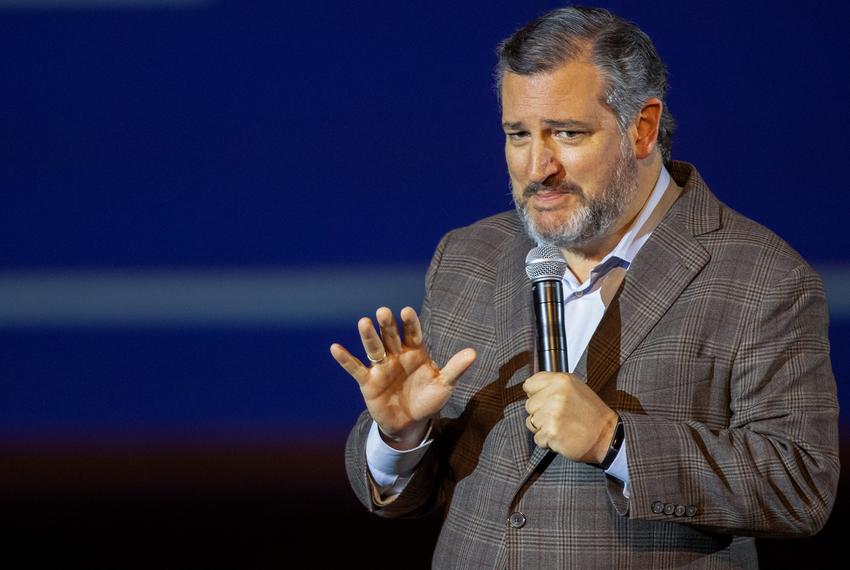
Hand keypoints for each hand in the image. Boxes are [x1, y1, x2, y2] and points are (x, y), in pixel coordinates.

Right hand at [331, 306, 475, 449]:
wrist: (410, 423)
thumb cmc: (428, 399)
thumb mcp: (444, 385)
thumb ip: (455, 368)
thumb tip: (473, 352)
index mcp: (415, 352)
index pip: (412, 333)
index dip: (410, 323)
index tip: (406, 311)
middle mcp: (396, 355)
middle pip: (390, 336)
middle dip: (387, 325)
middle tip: (384, 311)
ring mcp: (381, 367)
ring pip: (374, 348)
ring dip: (369, 336)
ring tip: (364, 322)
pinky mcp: (368, 381)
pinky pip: (356, 368)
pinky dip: (345, 359)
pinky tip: (335, 348)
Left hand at [523, 372, 617, 463]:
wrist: (607, 436)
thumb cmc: (591, 413)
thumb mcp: (575, 387)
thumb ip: (552, 384)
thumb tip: (529, 387)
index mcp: (561, 380)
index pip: (529, 384)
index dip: (536, 394)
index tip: (545, 400)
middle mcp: (555, 395)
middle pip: (529, 405)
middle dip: (540, 413)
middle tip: (558, 416)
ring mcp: (552, 414)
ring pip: (531, 422)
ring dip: (543, 428)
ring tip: (561, 426)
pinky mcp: (551, 432)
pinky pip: (537, 438)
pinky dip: (547, 441)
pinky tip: (561, 436)